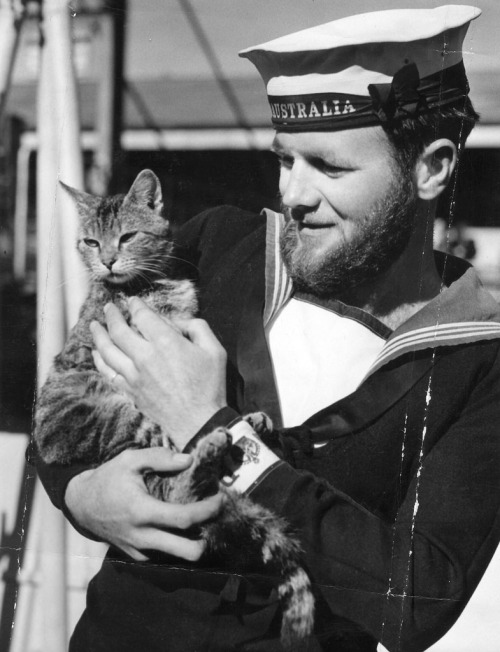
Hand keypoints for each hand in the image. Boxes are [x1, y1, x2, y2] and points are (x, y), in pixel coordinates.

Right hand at [65, 447, 224, 560]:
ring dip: (194, 542)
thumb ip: (159, 457)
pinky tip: (180, 526)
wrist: (81, 505)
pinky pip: (165, 555)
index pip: (184, 519)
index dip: (208, 511)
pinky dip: (177, 543)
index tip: (221, 499)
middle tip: (215, 518)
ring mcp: (139, 550)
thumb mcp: (130, 460)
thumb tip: (188, 460)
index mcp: (142, 511)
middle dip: (208, 539)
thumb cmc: (107, 479)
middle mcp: (142, 536)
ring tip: (200, 521)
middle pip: (188, 552)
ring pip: (178, 557)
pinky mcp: (137, 556)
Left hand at [90, 297, 227, 449]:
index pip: (142, 316)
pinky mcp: (130, 391)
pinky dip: (99, 361)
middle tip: (108, 308)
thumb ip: (198, 327)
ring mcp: (134, 376)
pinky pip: (108, 373)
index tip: (133, 301)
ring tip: (94, 325)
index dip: (136, 305)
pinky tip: (96, 354)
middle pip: (119, 330)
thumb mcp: (215, 350)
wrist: (199, 423)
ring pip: (107, 351)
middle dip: (112, 316)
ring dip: (98, 335)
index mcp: (166, 342)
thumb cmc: (210, 387)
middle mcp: (145, 357)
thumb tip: (180, 322)